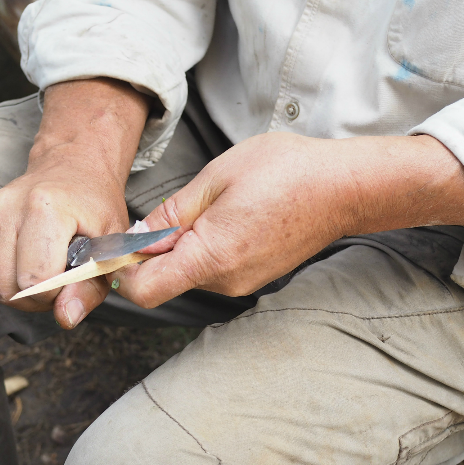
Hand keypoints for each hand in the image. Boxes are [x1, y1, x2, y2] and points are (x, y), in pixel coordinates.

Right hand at [0, 79, 148, 327]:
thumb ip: (91, 287)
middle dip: (33, 299)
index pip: (33, 280)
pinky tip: (25, 261)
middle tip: (58, 282)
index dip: (54, 295)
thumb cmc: (96, 208)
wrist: (73, 168)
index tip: (72, 281)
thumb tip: (66, 319)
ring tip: (43, 272)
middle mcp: (8, 207)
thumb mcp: (111, 246)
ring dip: (16, 291)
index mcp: (45, 208)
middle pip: (5, 288)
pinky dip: (2, 277)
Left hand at [112, 131, 463, 307]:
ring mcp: (244, 282)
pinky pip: (216, 267)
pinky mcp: (256, 276)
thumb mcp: (216, 179)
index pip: (143, 291)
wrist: (344, 187)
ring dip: (186, 245)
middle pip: (165, 280)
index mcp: (211, 257)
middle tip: (174, 208)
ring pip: (191, 271)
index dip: (121, 268)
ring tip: (212, 206)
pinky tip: (231, 215)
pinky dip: (210, 246)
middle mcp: (226, 281)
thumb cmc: (287, 173)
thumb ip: (171, 213)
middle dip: (155, 250)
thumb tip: (137, 236)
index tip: (120, 241)